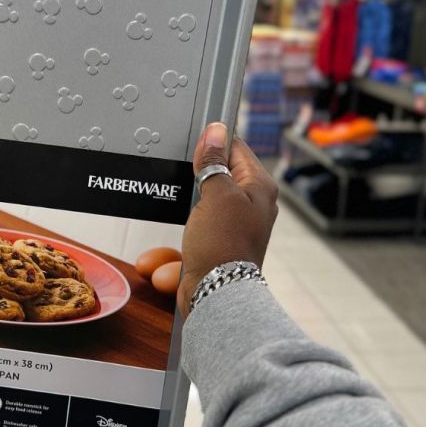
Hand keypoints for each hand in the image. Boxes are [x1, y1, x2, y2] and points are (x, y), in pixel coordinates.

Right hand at [178, 123, 277, 315]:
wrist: (215, 295)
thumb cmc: (222, 246)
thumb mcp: (216, 193)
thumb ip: (214, 162)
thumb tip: (215, 131)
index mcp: (260, 187)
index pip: (237, 148)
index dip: (214, 141)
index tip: (194, 140)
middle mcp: (252, 205)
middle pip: (218, 175)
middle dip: (195, 176)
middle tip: (182, 173)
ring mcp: (235, 226)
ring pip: (202, 203)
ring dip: (184, 208)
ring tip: (179, 213)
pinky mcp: (219, 244)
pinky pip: (195, 229)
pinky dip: (178, 238)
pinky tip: (166, 249)